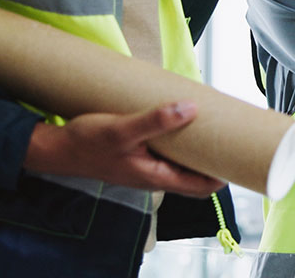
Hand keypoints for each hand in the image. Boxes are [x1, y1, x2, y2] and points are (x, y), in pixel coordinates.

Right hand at [23, 102, 225, 197]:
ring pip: (179, 162)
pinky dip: (177, 139)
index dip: (222, 176)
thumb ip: (155, 120)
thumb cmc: (87, 143)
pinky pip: (165, 151)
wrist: (56, 148)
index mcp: (156, 177)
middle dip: (213, 159)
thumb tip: (191, 108)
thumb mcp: (122, 129)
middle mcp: (153, 176)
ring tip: (209, 124)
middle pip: (194, 176)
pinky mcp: (135, 154)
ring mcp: (144, 166)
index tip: (239, 158)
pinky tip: (178, 119)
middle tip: (229, 136)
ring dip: (195, 148)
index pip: (200, 186)